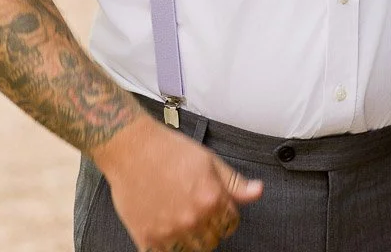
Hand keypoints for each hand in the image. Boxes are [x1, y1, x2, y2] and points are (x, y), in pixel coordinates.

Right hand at [93, 112, 262, 250]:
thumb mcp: (209, 160)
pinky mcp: (147, 240)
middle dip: (209, 228)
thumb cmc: (169, 151)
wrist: (132, 149)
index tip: (216, 208)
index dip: (225, 214)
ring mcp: (169, 232)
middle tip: (196, 211)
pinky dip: (168, 246)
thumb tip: (258, 192)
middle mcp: (192, 219)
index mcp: (211, 199)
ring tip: (181, 218)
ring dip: (190, 239)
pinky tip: (165, 227)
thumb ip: (235, 183)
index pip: (231, 224)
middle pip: (212, 241)